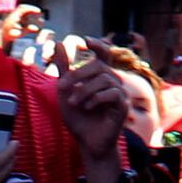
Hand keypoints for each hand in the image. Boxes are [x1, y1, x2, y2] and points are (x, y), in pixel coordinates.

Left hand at [58, 51, 134, 182]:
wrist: (86, 141)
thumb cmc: (78, 117)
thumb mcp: (65, 91)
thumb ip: (63, 68)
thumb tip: (58, 42)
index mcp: (100, 76)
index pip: (104, 54)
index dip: (98, 45)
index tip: (85, 41)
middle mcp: (113, 81)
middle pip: (100, 65)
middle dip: (79, 75)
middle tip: (63, 87)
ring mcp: (120, 93)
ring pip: (105, 78)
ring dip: (85, 90)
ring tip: (74, 103)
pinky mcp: (123, 107)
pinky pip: (113, 93)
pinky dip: (97, 98)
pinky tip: (87, 107)